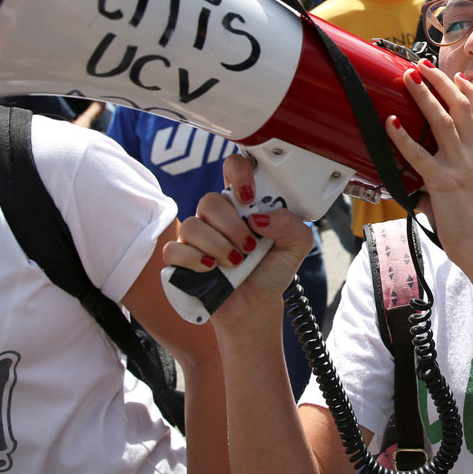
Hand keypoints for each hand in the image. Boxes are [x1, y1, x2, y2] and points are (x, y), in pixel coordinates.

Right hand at [163, 154, 314, 326]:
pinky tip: (212, 269)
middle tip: (250, 247)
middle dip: (232, 226)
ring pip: (192, 225)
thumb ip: (291, 224)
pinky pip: (175, 250)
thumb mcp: (297, 244)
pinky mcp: (181, 260)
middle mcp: (217, 216)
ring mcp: (197, 237)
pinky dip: (195, 260)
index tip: (249, 196)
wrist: (257, 305)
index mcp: (243, 204)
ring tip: (235, 263)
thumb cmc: (272, 270)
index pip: (233, 168)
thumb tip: (258, 218)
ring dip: (218, 246)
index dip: (239, 173)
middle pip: (210, 200)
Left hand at [384, 62, 472, 269]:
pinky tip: (391, 123)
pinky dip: (403, 138)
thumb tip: (411, 172)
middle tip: (423, 65)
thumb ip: (438, 174)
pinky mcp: (444, 183)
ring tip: (408, 78)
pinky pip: (420, 156)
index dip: (469, 91)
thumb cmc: (466, 222)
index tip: (457, 75)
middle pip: (461, 107)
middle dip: (441, 82)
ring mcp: (459, 167)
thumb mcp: (460, 189)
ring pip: (443, 122)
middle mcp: (470, 155)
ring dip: (425, 96)